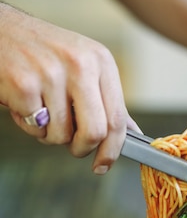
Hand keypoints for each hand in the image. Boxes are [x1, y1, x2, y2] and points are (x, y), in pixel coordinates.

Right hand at [0, 3, 138, 172]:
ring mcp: (51, 73)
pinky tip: (24, 103)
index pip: (118, 118)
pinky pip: (35, 128)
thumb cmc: (42, 52)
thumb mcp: (83, 65)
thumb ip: (106, 99)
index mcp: (100, 61)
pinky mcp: (23, 84)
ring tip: (41, 110)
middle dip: (82, 148)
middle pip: (95, 132)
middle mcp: (80, 64)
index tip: (104, 164)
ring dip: (50, 134)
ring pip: (62, 135)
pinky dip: (28, 126)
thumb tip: (131, 131)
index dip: (113, 149)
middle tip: (73, 146)